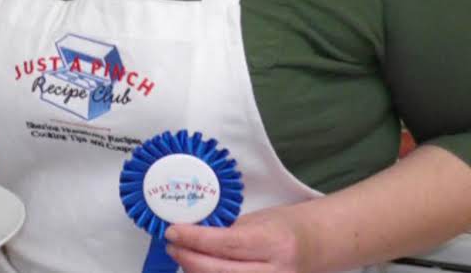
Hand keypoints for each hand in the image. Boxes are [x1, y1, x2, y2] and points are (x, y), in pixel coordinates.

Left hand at [165, 206, 313, 272]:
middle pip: (221, 272)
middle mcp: (275, 272)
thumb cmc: (284, 227)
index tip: (172, 231)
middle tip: (172, 246)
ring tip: (183, 257)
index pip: (227, 243)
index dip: (195, 239)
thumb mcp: (257, 220)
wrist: (315, 246)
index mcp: (273, 242)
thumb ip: (227, 231)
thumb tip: (190, 233)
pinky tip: (199, 270)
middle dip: (190, 259)